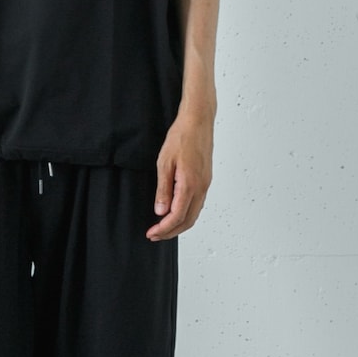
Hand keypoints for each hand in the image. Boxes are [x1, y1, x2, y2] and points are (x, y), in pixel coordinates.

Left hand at [145, 111, 213, 240]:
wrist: (198, 121)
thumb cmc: (181, 137)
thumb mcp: (164, 163)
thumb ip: (163, 190)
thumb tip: (160, 212)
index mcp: (190, 185)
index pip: (176, 216)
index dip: (163, 229)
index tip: (151, 233)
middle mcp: (201, 187)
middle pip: (188, 220)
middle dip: (171, 232)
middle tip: (155, 235)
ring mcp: (206, 184)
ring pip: (194, 214)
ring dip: (179, 225)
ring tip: (163, 228)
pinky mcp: (206, 180)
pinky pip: (198, 204)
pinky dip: (186, 215)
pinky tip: (176, 213)